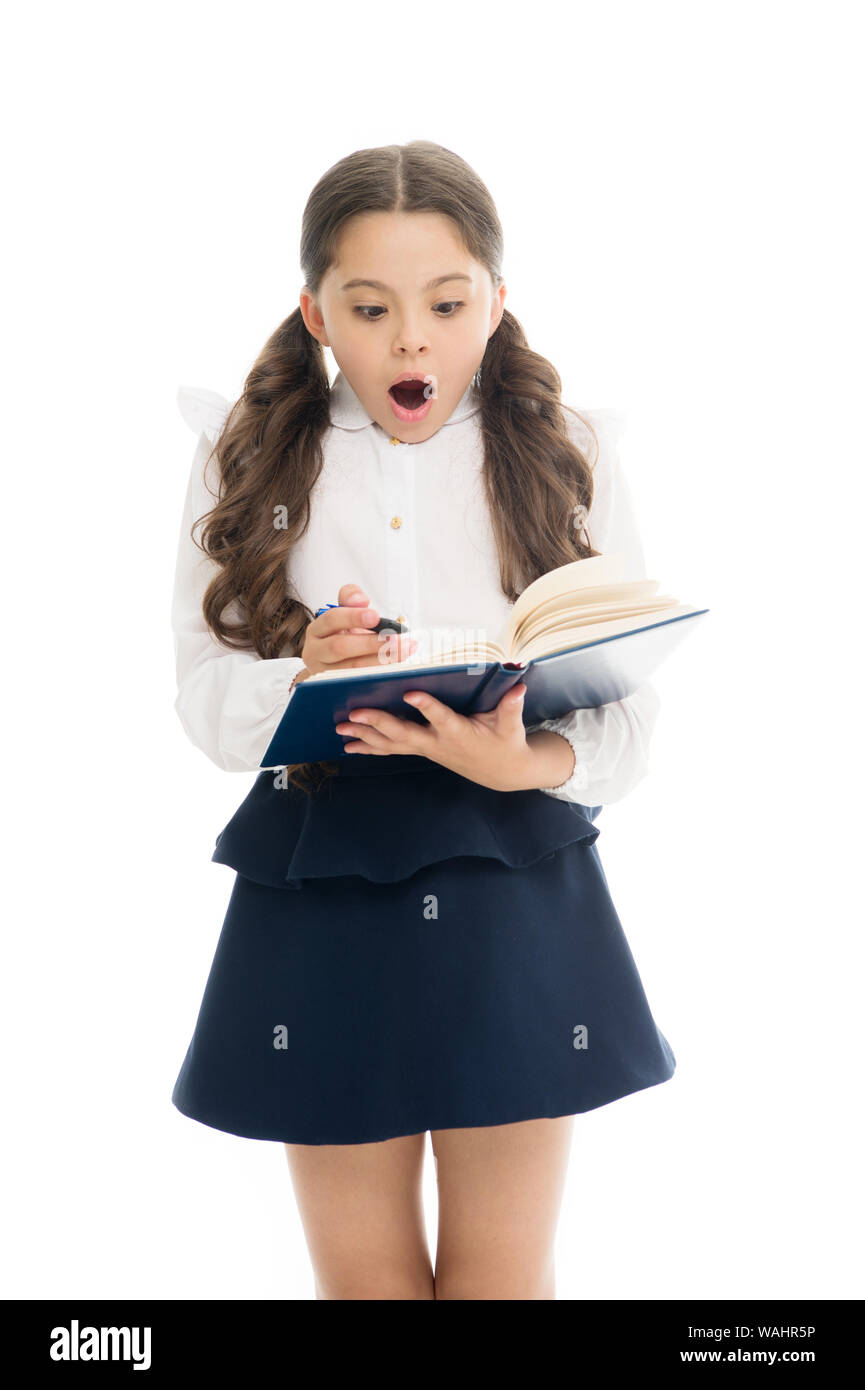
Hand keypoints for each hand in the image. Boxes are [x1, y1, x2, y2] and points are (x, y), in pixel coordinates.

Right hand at [299, 581, 416, 676]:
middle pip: (339, 647)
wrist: (331, 664)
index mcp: (317, 630)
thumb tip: (360, 599)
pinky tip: (396, 669)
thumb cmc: (342, 635)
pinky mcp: (335, 690)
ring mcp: (323, 674)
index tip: (375, 616)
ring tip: (404, 651)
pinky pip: (358, 684)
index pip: (332, 619)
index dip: (353, 617)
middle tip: (396, 638)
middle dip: (370, 643)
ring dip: (380, 661)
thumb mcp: (344, 614)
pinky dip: (378, 676)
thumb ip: (351, 598)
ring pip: (350, 669)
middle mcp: (315, 652)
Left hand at [334, 682, 540, 791]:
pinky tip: (348, 746)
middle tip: (354, 714)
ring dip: (364, 737)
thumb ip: (511, 706)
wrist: (500, 771)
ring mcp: (426, 748)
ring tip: (340, 729)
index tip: (411, 693)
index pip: (441, 718)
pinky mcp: (420, 750)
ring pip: (391, 744)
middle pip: (404, 734)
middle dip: (378, 723)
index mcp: (458, 732)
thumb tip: (519, 685)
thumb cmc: (505, 742)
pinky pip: (390, 749)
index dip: (427, 707)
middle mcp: (437, 742)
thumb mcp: (511, 725)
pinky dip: (368, 747)